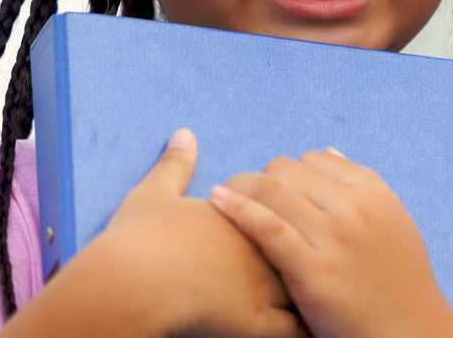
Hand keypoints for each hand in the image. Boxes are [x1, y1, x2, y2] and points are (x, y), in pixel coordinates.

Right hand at [2, 128, 305, 337]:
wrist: (130, 283)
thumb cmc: (138, 239)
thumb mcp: (155, 193)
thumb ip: (175, 165)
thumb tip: (184, 133)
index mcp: (243, 213)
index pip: (285, 210)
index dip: (293, 217)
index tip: (295, 224)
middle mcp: (260, 244)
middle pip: (306, 243)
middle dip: (314, 249)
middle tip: (322, 255)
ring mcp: (261, 284)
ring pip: (308, 286)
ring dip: (314, 289)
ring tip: (322, 293)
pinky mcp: (257, 322)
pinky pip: (296, 328)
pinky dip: (305, 328)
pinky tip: (311, 328)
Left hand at [210, 148, 452, 337]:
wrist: (411, 334)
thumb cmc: (400, 285)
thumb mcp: (392, 224)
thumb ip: (361, 187)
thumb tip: (327, 152)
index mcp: (374, 194)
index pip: (315, 160)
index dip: (290, 172)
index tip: (276, 189)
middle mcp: (354, 208)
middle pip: (289, 170)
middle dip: (264, 179)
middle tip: (247, 195)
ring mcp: (334, 238)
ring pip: (273, 189)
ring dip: (243, 186)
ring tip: (225, 195)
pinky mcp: (312, 270)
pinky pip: (267, 226)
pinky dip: (238, 208)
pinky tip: (219, 200)